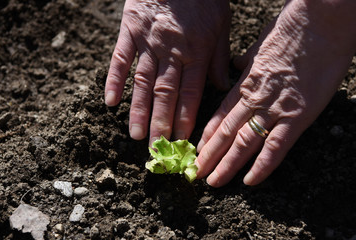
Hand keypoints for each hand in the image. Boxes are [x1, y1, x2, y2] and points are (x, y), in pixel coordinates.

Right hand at [105, 0, 230, 143]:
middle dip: (161, 123)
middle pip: (165, 94)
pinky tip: (110, 102)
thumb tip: (221, 86)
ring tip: (136, 136)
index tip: (181, 141)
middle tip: (157, 149)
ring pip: (143, 82)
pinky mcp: (129, 31)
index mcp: (196, 51)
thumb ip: (220, 56)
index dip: (185, 119)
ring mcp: (148, 42)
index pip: (190, 93)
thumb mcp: (222, 24)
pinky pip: (120, 59)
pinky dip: (114, 80)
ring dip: (139, 110)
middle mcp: (171, 52)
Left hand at [196, 0, 355, 186]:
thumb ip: (244, 61)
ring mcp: (275, 109)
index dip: (207, 135)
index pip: (220, 115)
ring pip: (244, 143)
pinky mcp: (298, 116)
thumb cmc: (290, 30)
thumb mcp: (258, 45)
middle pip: (226, 133)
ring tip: (213, 182)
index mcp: (245, 83)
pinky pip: (276, 147)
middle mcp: (254, 99)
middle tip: (196, 173)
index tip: (196, 150)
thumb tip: (235, 64)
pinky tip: (249, 181)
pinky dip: (262, 166)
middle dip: (209, 155)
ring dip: (227, 164)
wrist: (319, 22)